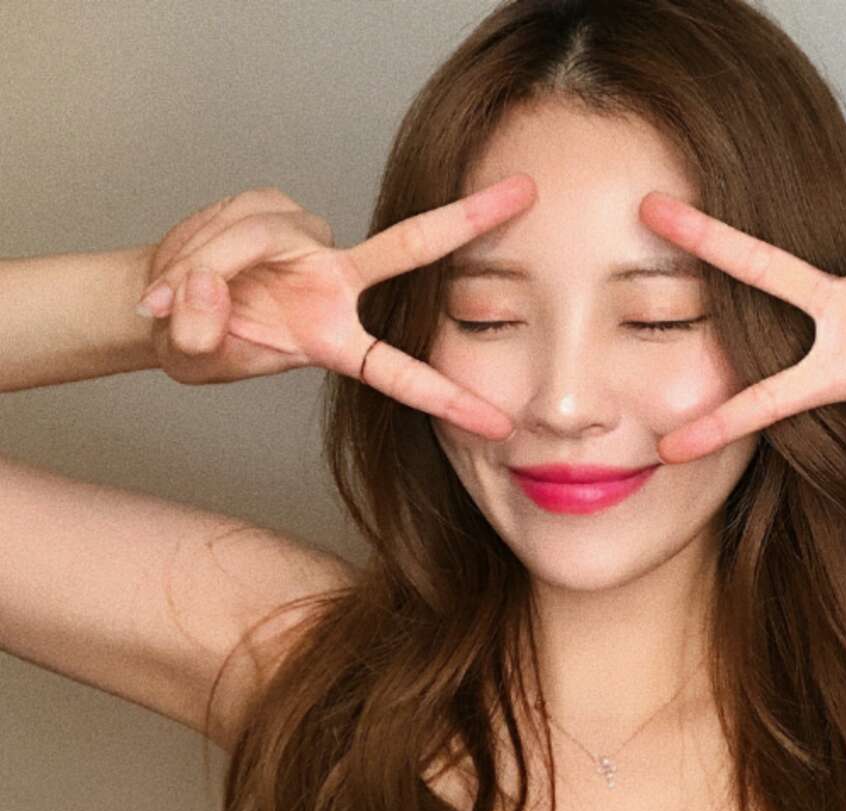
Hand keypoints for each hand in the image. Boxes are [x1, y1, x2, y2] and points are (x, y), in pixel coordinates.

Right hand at [136, 176, 536, 439]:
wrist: (160, 304)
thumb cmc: (198, 342)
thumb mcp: (196, 356)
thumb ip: (203, 334)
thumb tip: (208, 290)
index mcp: (333, 342)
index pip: (400, 371)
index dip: (449, 398)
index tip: (500, 423)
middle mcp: (335, 286)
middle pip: (408, 247)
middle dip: (468, 219)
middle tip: (525, 193)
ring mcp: (307, 244)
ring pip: (262, 236)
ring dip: (205, 266)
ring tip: (168, 302)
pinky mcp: (272, 209)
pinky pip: (233, 221)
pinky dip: (193, 249)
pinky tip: (177, 271)